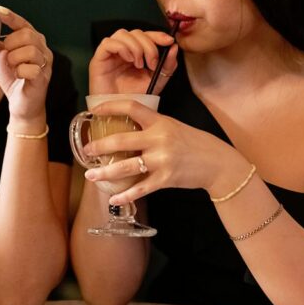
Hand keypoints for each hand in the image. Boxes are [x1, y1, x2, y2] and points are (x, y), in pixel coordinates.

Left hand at [0, 6, 51, 122]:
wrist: (22, 105)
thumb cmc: (14, 80)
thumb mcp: (3, 58)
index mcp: (34, 42)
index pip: (24, 24)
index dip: (12, 17)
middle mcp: (43, 50)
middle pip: (28, 34)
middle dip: (12, 43)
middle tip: (7, 55)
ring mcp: (45, 64)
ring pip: (30, 51)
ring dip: (15, 59)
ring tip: (13, 67)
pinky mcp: (43, 78)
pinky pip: (31, 68)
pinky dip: (20, 72)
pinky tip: (19, 76)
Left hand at [80, 99, 242, 205]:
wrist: (216, 162)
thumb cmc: (193, 143)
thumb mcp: (173, 126)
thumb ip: (152, 126)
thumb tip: (126, 127)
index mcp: (160, 121)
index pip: (131, 107)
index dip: (110, 106)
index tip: (94, 111)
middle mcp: (159, 138)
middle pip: (121, 140)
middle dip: (99, 146)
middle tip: (86, 150)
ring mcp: (162, 159)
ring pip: (126, 167)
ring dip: (105, 172)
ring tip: (90, 175)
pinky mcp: (166, 178)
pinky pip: (141, 188)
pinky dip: (125, 195)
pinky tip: (114, 197)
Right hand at [88, 28, 177, 95]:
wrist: (119, 115)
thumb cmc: (134, 98)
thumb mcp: (156, 81)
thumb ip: (167, 66)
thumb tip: (174, 47)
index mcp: (136, 53)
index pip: (146, 35)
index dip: (157, 35)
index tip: (169, 41)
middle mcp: (123, 50)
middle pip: (136, 33)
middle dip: (149, 45)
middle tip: (152, 63)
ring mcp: (110, 53)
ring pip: (122, 34)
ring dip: (136, 46)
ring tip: (139, 64)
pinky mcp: (99, 59)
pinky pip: (108, 43)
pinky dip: (122, 48)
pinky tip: (129, 60)